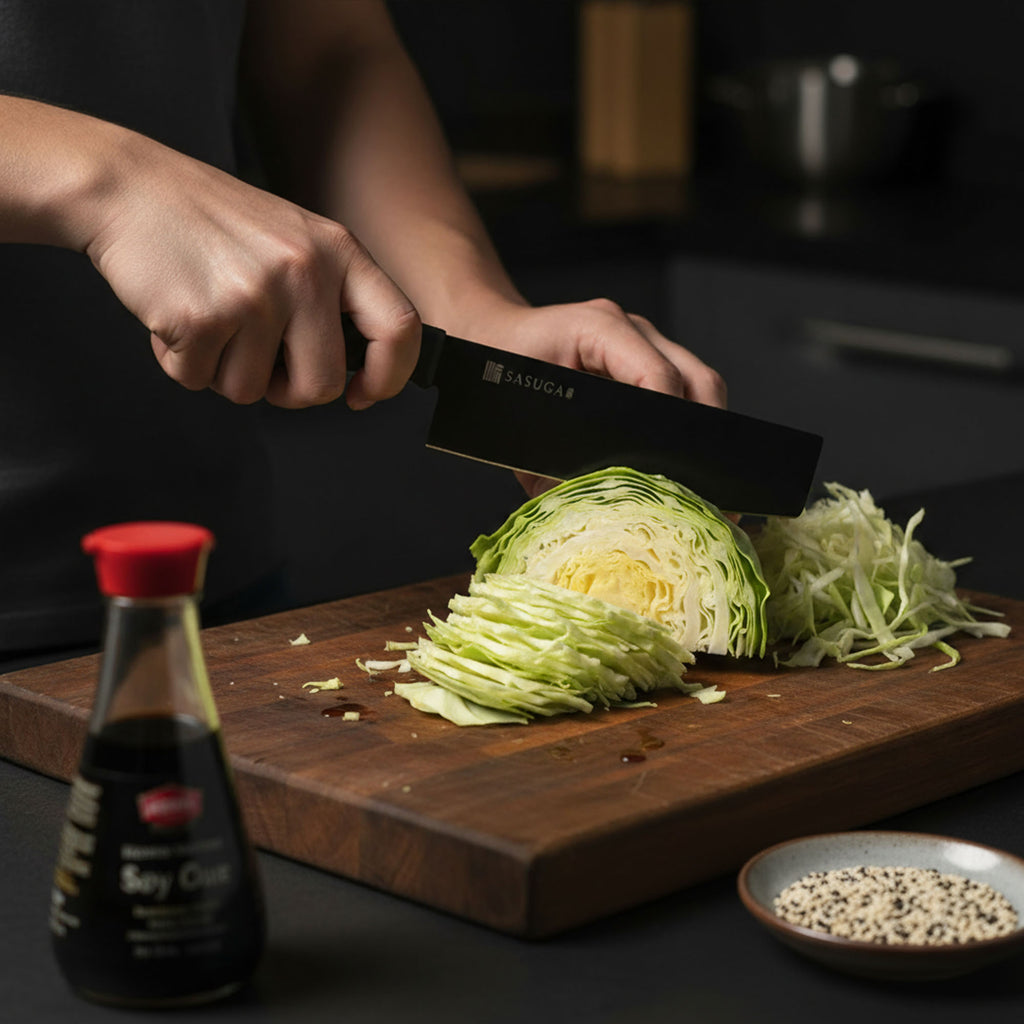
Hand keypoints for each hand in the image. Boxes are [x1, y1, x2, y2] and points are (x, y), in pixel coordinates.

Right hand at [84, 131, 419, 408]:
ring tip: (209, 315)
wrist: (129, 187)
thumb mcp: (295, 239)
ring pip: (253, 391)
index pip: (398, 329)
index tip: (364, 393)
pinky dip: (181, 361)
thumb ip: (330, 297)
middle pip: (322, 385)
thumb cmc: (213, 222)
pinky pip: (200, 381)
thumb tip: (355, 372)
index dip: (387, 376)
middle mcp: (304, 271)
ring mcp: (254, 295)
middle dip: (288, 390)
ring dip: (224, 370)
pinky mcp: (202, 317)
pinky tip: (177, 315)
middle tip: (258, 358)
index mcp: (338, 251)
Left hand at [458, 299, 726, 497]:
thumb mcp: (514, 425)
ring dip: (706, 429)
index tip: (679, 473)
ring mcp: (643, 340)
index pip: (658, 376)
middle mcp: (628, 330)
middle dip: (706, 435)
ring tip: (707, 480)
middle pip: (696, 379)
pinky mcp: (647, 356)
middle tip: (710, 490)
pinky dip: (692, 421)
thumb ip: (550, 466)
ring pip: (701, 382)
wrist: (487, 336)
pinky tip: (688, 459)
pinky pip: (686, 386)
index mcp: (597, 330)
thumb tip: (590, 506)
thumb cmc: (495, 375)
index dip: (672, 428)